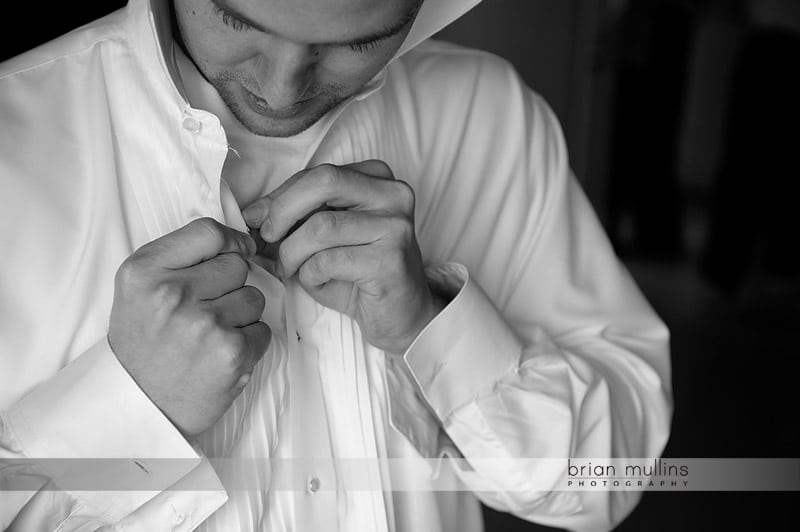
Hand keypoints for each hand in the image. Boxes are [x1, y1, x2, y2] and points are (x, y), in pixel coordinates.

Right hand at [108, 218, 270, 435]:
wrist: (139, 406)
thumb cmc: (144, 344)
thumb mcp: (140, 288)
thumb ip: (181, 257)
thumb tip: (239, 241)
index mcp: (145, 272)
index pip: (208, 232)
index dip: (230, 240)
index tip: (237, 250)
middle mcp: (173, 294)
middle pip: (236, 264)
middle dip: (229, 285)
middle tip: (204, 311)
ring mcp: (205, 324)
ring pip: (253, 297)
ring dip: (241, 315)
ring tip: (210, 335)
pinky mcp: (232, 352)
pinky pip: (263, 330)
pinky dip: (249, 342)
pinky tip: (220, 355)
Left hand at [242, 160, 443, 353]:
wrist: (402, 316)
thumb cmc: (360, 274)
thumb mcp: (328, 236)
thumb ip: (299, 215)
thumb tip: (253, 213)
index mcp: (379, 178)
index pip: (319, 172)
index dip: (280, 195)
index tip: (256, 218)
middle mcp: (394, 194)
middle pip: (323, 182)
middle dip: (282, 210)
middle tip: (265, 237)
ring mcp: (395, 226)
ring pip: (320, 227)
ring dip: (291, 252)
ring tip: (291, 268)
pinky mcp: (389, 261)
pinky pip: (327, 261)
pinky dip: (309, 275)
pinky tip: (318, 282)